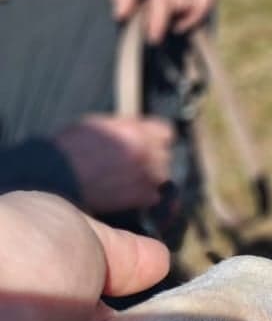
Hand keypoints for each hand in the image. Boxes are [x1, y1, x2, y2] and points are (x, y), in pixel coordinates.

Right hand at [52, 113, 175, 213]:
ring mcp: (147, 174)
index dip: (156, 138)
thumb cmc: (70, 149)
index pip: (166, 132)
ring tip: (127, 180)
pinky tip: (128, 194)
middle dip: (152, 158)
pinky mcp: (142, 196)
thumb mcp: (98, 124)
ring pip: (162, 175)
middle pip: (165, 154)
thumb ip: (125, 127)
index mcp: (135, 130)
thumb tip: (139, 130)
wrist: (56, 176)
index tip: (150, 143)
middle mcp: (146, 150)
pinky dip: (145, 197)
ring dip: (150, 177)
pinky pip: (155, 196)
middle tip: (132, 164)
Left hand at [107, 0, 213, 42]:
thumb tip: (123, 16)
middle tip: (151, 21)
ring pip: (198, 2)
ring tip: (168, 19)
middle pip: (182, 3)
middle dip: (168, 18)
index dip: (159, 22)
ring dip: (184, 16)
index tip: (153, 38)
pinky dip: (198, 10)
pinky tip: (183, 15)